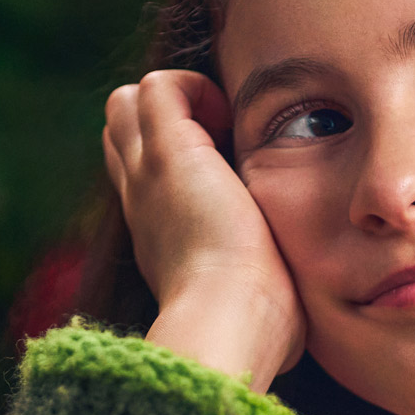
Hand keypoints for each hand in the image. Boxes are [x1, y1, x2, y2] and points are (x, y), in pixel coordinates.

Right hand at [101, 70, 304, 392]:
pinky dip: (192, 85)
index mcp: (160, 237)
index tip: (225, 176)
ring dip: (176, 100)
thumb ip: (261, 290)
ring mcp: (149, 174)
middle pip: (122, 134)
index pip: (141, 178)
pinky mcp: (168, 150)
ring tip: (223, 127)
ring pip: (127, 104)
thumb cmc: (254, 328)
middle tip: (223, 143)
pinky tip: (229, 116)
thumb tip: (293, 316)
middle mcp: (143, 201)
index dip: (175, 159)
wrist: (229, 321)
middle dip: (168, 121)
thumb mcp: (252, 302)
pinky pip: (158, 86)